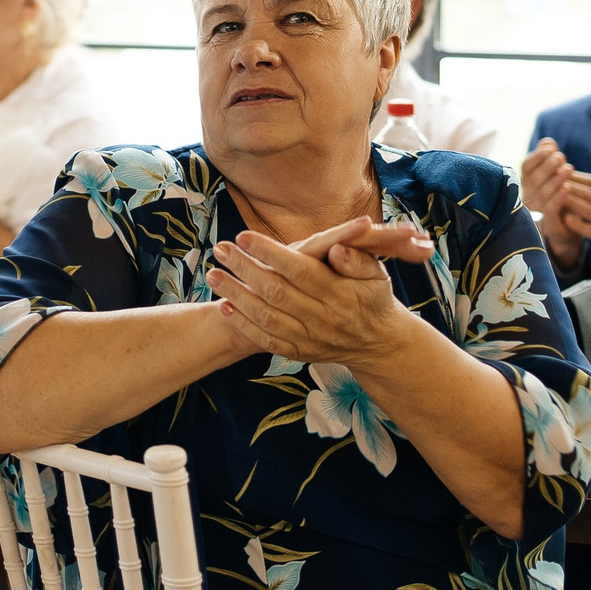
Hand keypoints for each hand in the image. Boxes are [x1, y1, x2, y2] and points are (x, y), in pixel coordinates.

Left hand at [204, 217, 434, 368]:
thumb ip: (356, 259)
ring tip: (212, 275)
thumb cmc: (373, 298)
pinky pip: (266, 340)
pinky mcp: (299, 353)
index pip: (300, 270)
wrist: (378, 344)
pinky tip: (225, 306)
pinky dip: (243, 325)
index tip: (244, 236)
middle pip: (277, 292)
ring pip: (266, 317)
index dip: (270, 253)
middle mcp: (323, 318)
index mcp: (341, 294)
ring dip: (237, 295)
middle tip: (220, 249)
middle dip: (244, 269)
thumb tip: (337, 248)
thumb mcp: (375, 273)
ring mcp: (310, 339)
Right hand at [519, 140, 582, 266]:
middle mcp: (527, 196)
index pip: (526, 166)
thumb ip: (549, 158)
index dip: (537, 156)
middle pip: (533, 178)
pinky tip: (568, 188)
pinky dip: (558, 197)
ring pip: (541, 193)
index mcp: (527, 182)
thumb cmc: (559, 197)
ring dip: (555, 179)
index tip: (551, 148)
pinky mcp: (547, 225)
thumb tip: (547, 142)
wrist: (566, 229)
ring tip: (569, 168)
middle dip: (547, 165)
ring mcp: (536, 211)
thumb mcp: (554, 176)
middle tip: (560, 157)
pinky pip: (550, 209)